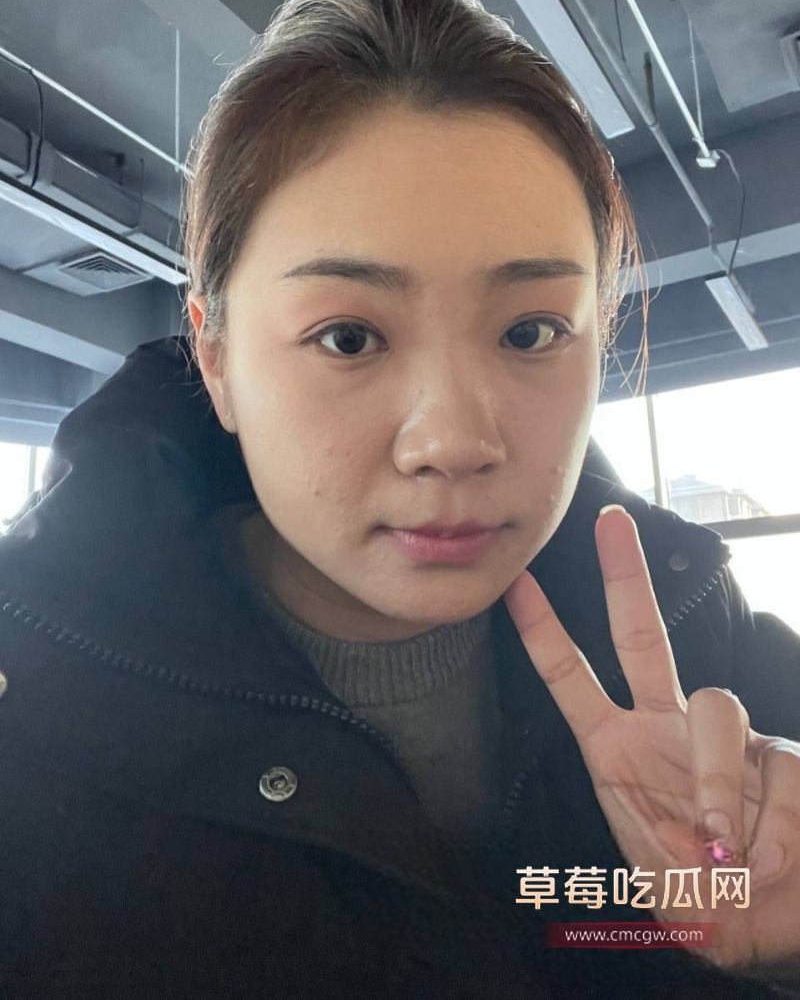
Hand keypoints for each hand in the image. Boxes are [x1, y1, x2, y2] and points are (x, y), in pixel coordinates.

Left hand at [503, 505, 799, 972]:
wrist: (769, 925)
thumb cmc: (703, 904)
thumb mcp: (659, 886)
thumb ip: (662, 854)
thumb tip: (703, 826)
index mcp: (617, 751)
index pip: (572, 678)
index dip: (543, 632)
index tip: (515, 583)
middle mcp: (666, 728)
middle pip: (641, 636)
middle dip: (623, 577)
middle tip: (607, 520)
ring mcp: (724, 734)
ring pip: (712, 703)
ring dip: (715, 783)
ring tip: (719, 850)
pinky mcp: (779, 752)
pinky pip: (766, 757)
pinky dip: (758, 816)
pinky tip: (757, 855)